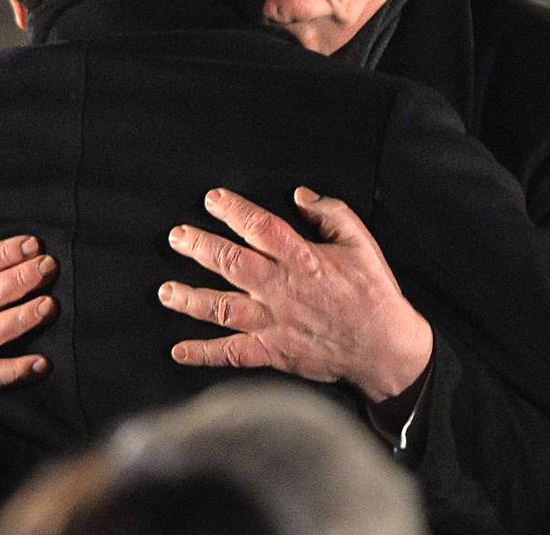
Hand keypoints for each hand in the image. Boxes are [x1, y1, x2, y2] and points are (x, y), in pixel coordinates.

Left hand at [158, 187, 432, 402]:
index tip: (213, 199)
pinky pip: (232, 354)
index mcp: (303, 259)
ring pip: (222, 308)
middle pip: (231, 263)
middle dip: (199, 247)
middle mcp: (281, 289)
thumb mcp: (362, 242)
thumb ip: (332, 214)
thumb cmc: (373, 294)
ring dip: (189, 298)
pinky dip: (203, 354)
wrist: (384, 348)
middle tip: (177, 236)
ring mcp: (274, 323)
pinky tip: (178, 350)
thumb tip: (301, 195)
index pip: (260, 227)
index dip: (233, 210)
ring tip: (165, 291)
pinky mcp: (273, 352)